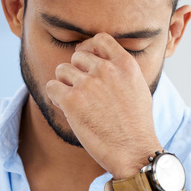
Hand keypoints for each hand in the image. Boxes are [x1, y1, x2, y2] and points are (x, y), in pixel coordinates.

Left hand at [45, 33, 161, 178]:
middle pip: (77, 56)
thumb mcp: (138, 88)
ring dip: (64, 84)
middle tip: (82, 92)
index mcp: (125, 64)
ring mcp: (88, 84)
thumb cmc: (136, 125)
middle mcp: (106, 69)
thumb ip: (121, 71)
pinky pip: (51, 87)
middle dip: (76, 72)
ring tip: (75, 102)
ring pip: (61, 70)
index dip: (89, 49)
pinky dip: (55, 97)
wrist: (133, 151)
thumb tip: (101, 60)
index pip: (100, 39)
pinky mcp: (72, 100)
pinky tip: (66, 109)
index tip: (85, 61)